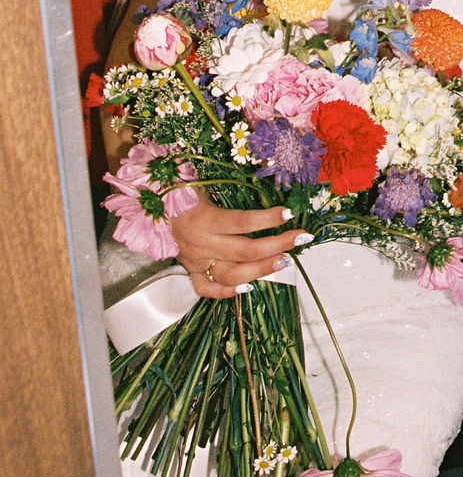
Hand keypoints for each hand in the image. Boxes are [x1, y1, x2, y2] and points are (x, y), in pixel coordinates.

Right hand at [172, 193, 306, 299]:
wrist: (150, 207)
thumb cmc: (181, 190)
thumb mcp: (203, 185)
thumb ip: (228, 190)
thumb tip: (264, 186)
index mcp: (204, 219)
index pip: (242, 222)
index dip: (267, 218)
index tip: (288, 213)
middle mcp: (201, 243)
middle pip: (244, 251)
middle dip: (276, 245)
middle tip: (299, 239)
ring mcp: (195, 261)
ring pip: (231, 274)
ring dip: (260, 270)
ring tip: (283, 262)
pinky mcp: (189, 271)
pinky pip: (207, 289)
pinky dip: (227, 291)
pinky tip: (248, 287)